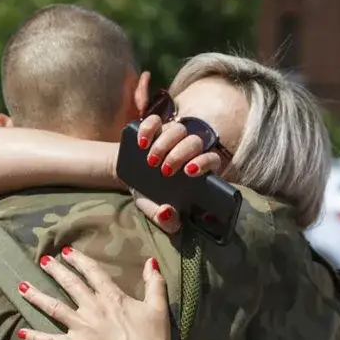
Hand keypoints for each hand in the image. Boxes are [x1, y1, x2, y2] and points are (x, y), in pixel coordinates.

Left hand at [16, 247, 173, 339]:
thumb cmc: (153, 338)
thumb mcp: (158, 306)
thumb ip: (154, 282)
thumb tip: (151, 261)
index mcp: (112, 297)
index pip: (92, 272)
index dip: (79, 260)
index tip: (67, 252)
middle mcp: (93, 308)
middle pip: (70, 284)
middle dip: (55, 271)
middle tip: (43, 260)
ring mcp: (82, 327)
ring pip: (54, 308)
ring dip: (37, 296)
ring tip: (22, 286)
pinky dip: (36, 337)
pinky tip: (22, 332)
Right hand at [127, 114, 229, 234]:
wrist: (128, 178)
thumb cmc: (150, 194)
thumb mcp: (155, 209)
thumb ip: (164, 219)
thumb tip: (169, 214)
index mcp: (195, 169)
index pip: (212, 159)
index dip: (204, 161)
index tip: (188, 171)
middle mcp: (187, 149)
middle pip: (195, 141)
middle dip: (180, 154)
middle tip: (164, 171)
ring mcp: (172, 136)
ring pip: (178, 129)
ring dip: (165, 144)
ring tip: (151, 161)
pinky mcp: (155, 128)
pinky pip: (155, 120)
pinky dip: (149, 128)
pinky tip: (141, 143)